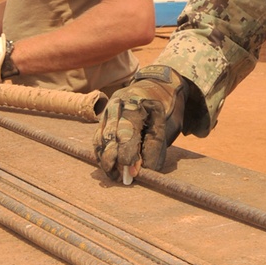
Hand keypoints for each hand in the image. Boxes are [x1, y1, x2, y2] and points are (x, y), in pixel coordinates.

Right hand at [94, 65, 186, 179]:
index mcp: (137, 103)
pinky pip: (98, 138)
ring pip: (101, 137)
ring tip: (114, 175)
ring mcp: (108, 109)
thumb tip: (141, 170)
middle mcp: (118, 103)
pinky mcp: (103, 117)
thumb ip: (155, 147)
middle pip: (110, 135)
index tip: (132, 172)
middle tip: (120, 177)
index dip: (128, 154)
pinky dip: (102, 153)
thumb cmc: (166, 110)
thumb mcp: (167, 126)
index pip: (127, 131)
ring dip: (105, 159)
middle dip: (113, 159)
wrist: (157, 87)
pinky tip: (109, 166)